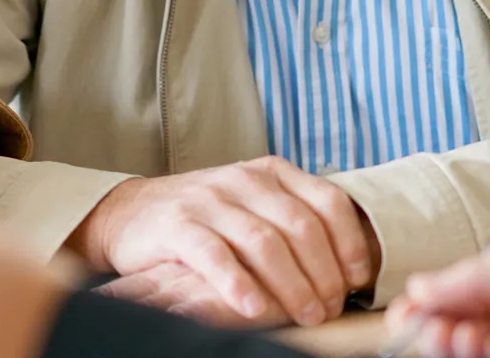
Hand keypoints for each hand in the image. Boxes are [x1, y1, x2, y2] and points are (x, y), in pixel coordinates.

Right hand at [67, 156, 376, 326]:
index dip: (350, 242)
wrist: (131, 213)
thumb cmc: (207, 219)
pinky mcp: (178, 224)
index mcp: (272, 172)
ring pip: (263, 242)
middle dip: (324, 274)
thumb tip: (349, 271)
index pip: (328, 200)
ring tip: (305, 316)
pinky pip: (215, 255)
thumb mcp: (253, 206)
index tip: (358, 279)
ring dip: (292, 285)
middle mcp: (244, 179)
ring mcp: (209, 199)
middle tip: (330, 310)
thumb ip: (293, 222)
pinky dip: (238, 284)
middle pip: (300, 226)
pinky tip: (254, 308)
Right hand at [387, 240, 489, 357]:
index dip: (423, 309)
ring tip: (470, 337)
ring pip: (474, 354)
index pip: (451, 299)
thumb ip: (473, 277)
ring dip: (459, 347)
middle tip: (440, 331)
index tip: (404, 316)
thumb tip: (419, 287)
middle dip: (437, 332)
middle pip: (455, 332)